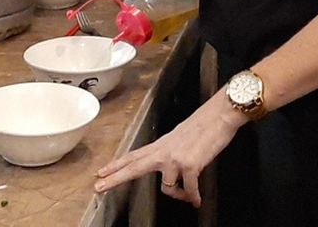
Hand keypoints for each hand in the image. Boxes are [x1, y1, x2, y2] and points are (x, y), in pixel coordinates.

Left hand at [94, 92, 245, 206]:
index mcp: (161, 145)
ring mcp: (175, 159)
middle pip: (134, 167)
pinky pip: (189, 190)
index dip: (116, 164)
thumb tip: (174, 167)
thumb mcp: (181, 137)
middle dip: (115, 178)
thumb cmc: (205, 124)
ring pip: (167, 188)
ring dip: (179, 195)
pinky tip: (197, 201)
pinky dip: (193, 197)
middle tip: (98, 188)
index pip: (134, 156)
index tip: (101, 172)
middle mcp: (164, 152)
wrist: (219, 116)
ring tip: (189, 197)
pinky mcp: (190, 165)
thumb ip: (172, 151)